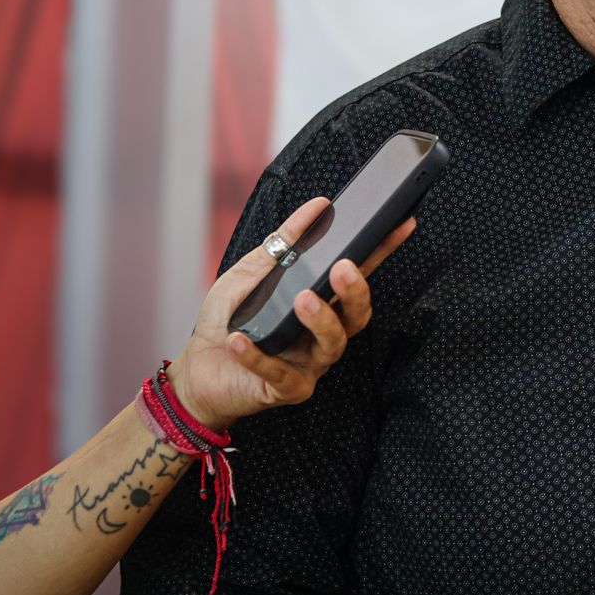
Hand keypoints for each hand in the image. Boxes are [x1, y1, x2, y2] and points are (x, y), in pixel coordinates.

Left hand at [167, 198, 415, 430]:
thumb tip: (316, 206)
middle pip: (357, 314)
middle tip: (342, 268)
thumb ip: (282, 242)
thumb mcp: (249, 272)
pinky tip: (239, 340)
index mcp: (321, 300)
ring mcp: (310, 362)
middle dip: (356, 291)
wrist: (196, 372)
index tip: (399, 225)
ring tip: (302, 299)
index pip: (359, 273)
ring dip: (321, 320)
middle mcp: (323, 332)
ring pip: (333, 343)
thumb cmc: (227, 320)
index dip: (381, 251)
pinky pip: (280, 373)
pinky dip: (258, 356)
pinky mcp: (287, 388)